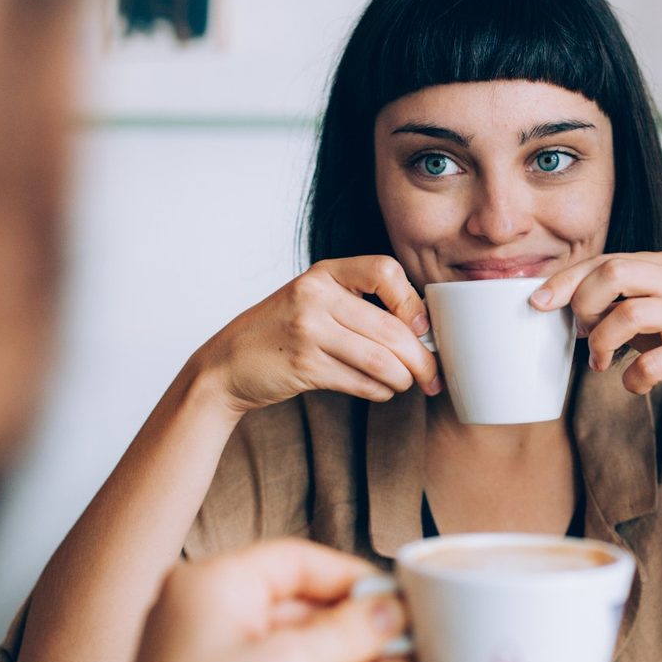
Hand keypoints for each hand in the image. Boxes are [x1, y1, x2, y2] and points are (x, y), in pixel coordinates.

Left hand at [98, 539, 414, 661]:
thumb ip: (347, 632)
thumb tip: (388, 609)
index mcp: (215, 585)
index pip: (298, 562)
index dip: (352, 579)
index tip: (395, 596)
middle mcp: (215, 616)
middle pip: (307, 613)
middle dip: (363, 640)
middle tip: (408, 650)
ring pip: (304, 657)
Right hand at [196, 255, 440, 412]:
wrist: (228, 363)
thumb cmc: (283, 331)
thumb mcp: (315, 300)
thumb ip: (359, 304)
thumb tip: (423, 330)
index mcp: (325, 273)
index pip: (384, 270)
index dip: (412, 301)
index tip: (422, 328)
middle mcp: (315, 296)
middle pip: (390, 328)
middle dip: (421, 358)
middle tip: (432, 375)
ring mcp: (308, 331)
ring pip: (380, 360)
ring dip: (403, 379)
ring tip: (406, 384)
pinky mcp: (304, 366)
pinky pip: (361, 382)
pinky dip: (380, 391)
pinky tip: (381, 390)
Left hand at [532, 252, 661, 423]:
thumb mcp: (647, 312)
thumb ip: (611, 299)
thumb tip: (552, 298)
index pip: (605, 260)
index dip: (565, 280)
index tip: (537, 303)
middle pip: (615, 273)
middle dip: (584, 305)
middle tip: (581, 335)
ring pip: (629, 314)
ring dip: (602, 344)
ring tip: (600, 363)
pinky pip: (652, 363)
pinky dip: (632, 379)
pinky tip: (634, 384)